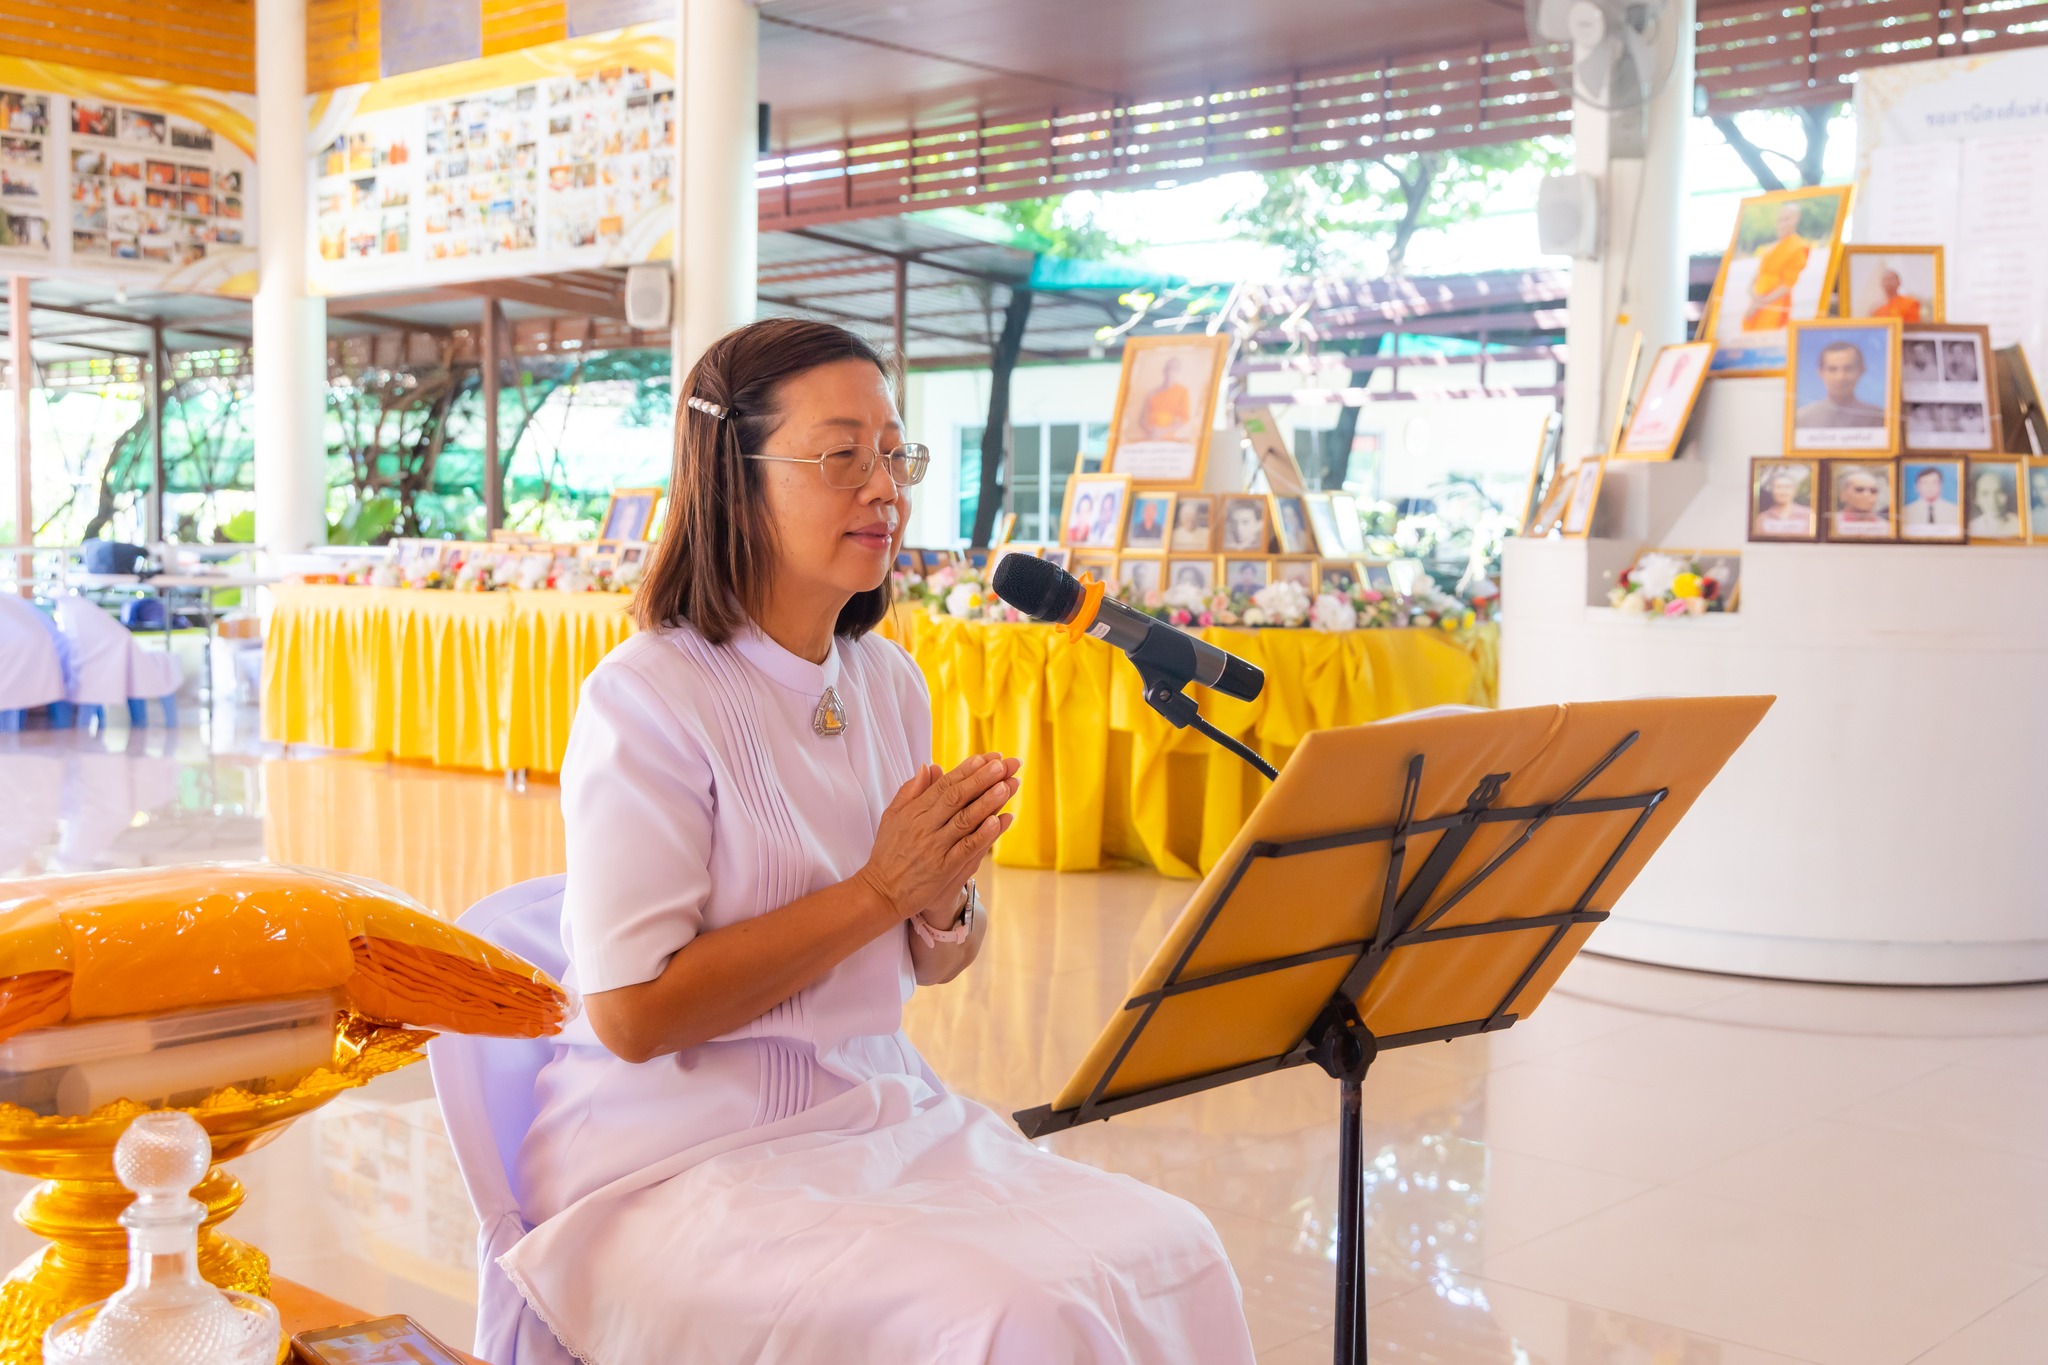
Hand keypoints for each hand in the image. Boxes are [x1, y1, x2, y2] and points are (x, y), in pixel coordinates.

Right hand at [857, 753, 1020, 922]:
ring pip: (965, 820)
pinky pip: (966, 848)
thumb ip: (910, 791)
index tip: (985, 758)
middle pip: (957, 797)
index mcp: (913, 811)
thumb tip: (928, 766)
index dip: (966, 770)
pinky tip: (998, 821)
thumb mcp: (891, 816)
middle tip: (1004, 764)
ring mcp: (935, 847)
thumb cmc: (887, 853)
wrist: (880, 891)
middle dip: (982, 779)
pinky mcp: (943, 868)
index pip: (943, 785)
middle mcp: (925, 826)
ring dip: (987, 802)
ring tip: (1007, 785)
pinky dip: (983, 835)